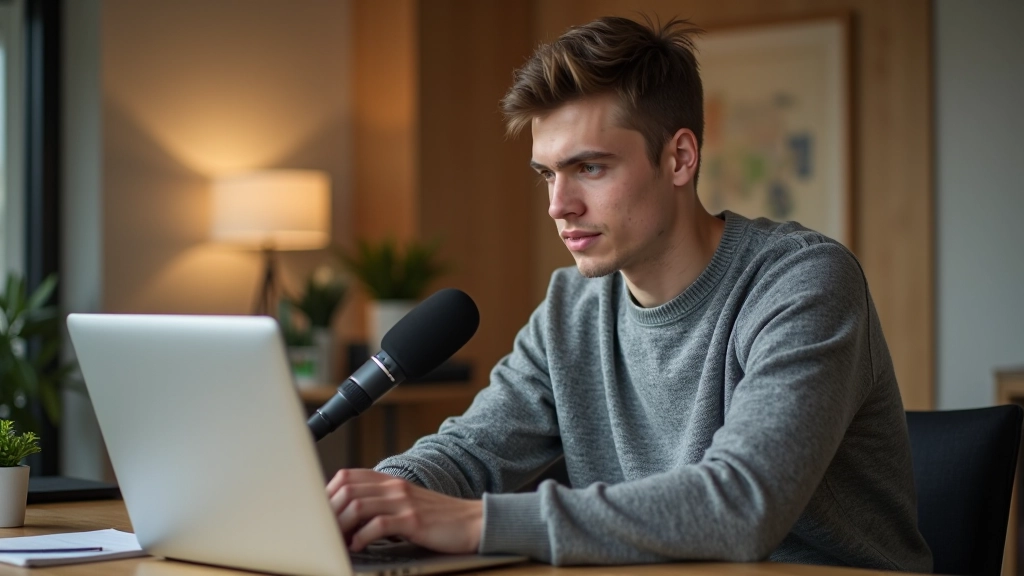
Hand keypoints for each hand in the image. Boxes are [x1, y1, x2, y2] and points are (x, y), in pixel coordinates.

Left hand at [326, 469, 482, 553]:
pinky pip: (377, 525)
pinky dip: (361, 538)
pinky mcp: (413, 520)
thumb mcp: (406, 503)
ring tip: (339, 542)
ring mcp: (404, 502)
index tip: (320, 514)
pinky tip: (359, 547)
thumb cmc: (437, 518)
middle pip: (347, 489)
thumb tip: (347, 516)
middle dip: (329, 512)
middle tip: (325, 532)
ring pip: (357, 505)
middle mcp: (394, 486)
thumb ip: (381, 503)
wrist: (472, 522)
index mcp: (390, 481)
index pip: (347, 476)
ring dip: (341, 526)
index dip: (327, 494)